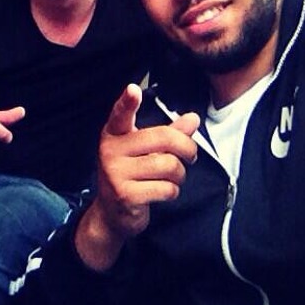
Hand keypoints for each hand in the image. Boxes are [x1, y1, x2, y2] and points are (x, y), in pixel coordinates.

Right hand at [75, 84, 198, 270]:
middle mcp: (111, 150)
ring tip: (173, 178)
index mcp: (115, 134)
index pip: (120, 115)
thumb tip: (193, 118)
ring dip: (180, 174)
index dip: (127, 102)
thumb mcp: (146, 151)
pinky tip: (164, 192)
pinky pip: (166, 188)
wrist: (111, 215)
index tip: (133, 89)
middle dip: (186, 148)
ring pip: (168, 165)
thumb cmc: (131, 176)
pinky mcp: (125, 195)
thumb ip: (169, 133)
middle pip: (163, 139)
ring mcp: (116, 173)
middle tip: (191, 156)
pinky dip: (173, 191)